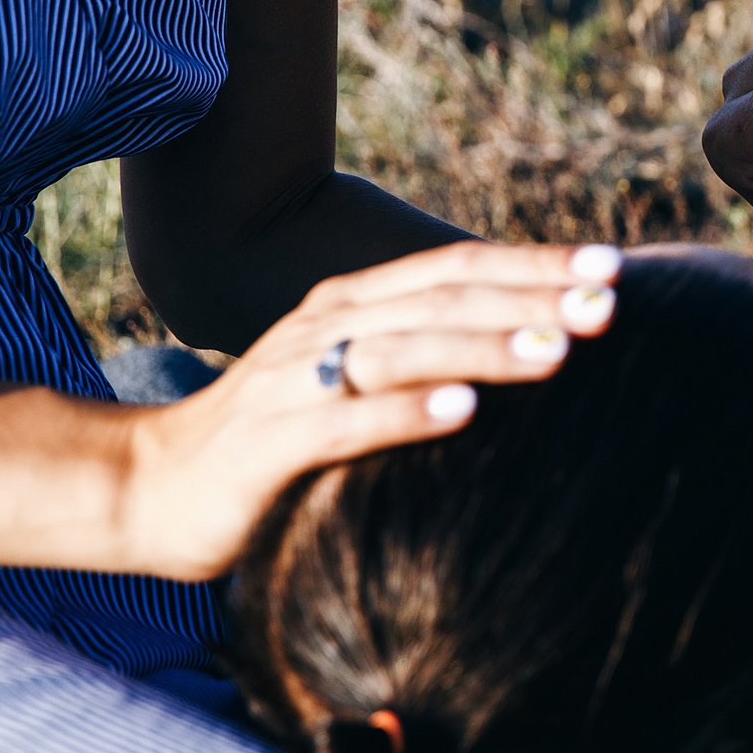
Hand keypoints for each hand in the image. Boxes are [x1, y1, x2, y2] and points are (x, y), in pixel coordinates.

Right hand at [112, 240, 620, 579]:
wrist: (142, 487)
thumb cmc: (270, 440)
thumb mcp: (350, 381)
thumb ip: (420, 357)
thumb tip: (528, 348)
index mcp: (351, 304)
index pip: (456, 270)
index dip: (532, 265)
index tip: (610, 268)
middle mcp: (326, 325)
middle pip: (443, 298)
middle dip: (530, 297)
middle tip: (607, 303)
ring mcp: (294, 380)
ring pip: (405, 349)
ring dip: (485, 347)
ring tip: (559, 351)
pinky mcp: (270, 442)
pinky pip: (347, 421)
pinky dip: (408, 411)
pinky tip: (463, 410)